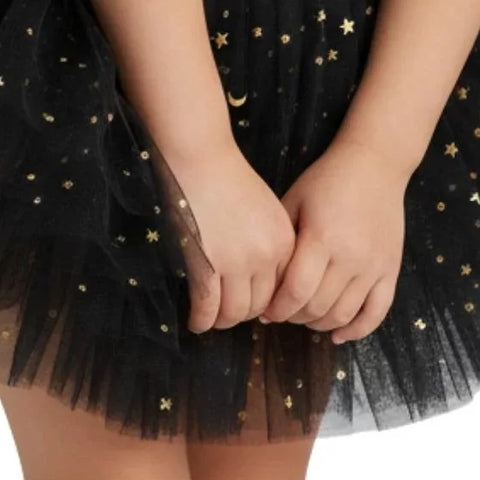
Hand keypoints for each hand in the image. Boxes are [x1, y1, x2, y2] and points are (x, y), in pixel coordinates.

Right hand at [164, 141, 297, 333]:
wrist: (201, 158)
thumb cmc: (230, 179)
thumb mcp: (266, 210)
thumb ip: (271, 243)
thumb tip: (261, 282)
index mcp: (284, 242)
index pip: (281, 291)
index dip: (264, 302)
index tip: (249, 303)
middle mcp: (266, 256)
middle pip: (259, 306)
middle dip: (242, 313)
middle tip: (226, 312)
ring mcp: (237, 263)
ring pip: (234, 313)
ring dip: (221, 320)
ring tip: (211, 318)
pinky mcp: (208, 266)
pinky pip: (207, 309)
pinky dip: (201, 320)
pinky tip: (195, 321)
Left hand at [256, 139, 408, 343]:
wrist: (375, 164)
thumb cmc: (327, 179)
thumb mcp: (295, 200)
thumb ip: (281, 240)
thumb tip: (264, 281)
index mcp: (322, 236)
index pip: (296, 291)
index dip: (278, 309)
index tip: (267, 311)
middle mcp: (350, 256)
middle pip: (318, 307)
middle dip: (294, 317)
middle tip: (284, 312)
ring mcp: (374, 265)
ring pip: (344, 315)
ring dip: (320, 324)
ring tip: (306, 317)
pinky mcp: (391, 270)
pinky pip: (377, 313)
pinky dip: (357, 330)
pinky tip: (339, 334)